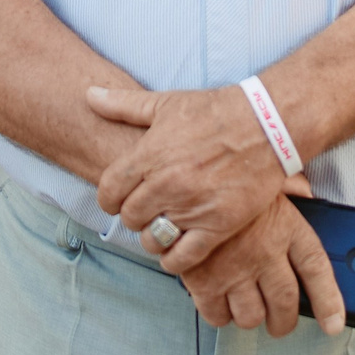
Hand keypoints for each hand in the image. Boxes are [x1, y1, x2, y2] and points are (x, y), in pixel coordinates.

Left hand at [88, 84, 301, 271]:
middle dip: (134, 216)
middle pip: (130, 217)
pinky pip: (183, 257)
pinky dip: (174, 259)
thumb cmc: (215, 112)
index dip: (110, 198)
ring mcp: (191, 207)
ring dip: (153, 237)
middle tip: (146, 210)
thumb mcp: (167, 103)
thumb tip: (89, 95)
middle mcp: (166, 184)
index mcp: (149, 155)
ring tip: (163, 228)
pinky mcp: (217, 226)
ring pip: (153, 239)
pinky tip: (177, 250)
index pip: (108, 192)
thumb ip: (124, 104)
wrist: (266, 125)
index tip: (119, 198)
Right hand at [175, 194, 345, 338]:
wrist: (184, 180)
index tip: (333, 323)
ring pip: (251, 316)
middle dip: (284, 321)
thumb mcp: (266, 176)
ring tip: (246, 306)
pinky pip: (218, 316)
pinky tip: (219, 300)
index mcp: (286, 226)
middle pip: (285, 304)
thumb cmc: (226, 178)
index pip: (316, 270)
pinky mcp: (204, 281)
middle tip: (280, 322)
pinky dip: (220, 314)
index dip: (329, 301)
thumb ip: (291, 188)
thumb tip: (306, 193)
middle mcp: (265, 252)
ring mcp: (234, 270)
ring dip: (251, 316)